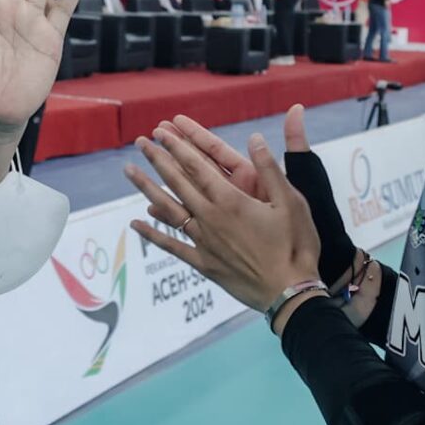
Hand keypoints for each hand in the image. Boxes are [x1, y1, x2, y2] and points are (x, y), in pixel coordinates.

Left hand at [126, 123, 319, 315]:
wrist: (290, 293)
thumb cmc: (295, 246)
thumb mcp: (291, 202)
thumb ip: (269, 169)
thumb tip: (254, 138)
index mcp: (231, 200)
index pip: (197, 166)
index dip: (178, 146)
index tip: (162, 131)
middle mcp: (211, 218)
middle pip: (177, 183)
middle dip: (158, 159)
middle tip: (140, 142)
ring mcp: (204, 242)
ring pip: (168, 209)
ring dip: (147, 188)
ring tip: (128, 170)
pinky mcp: (204, 263)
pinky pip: (172, 245)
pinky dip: (153, 234)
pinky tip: (136, 222)